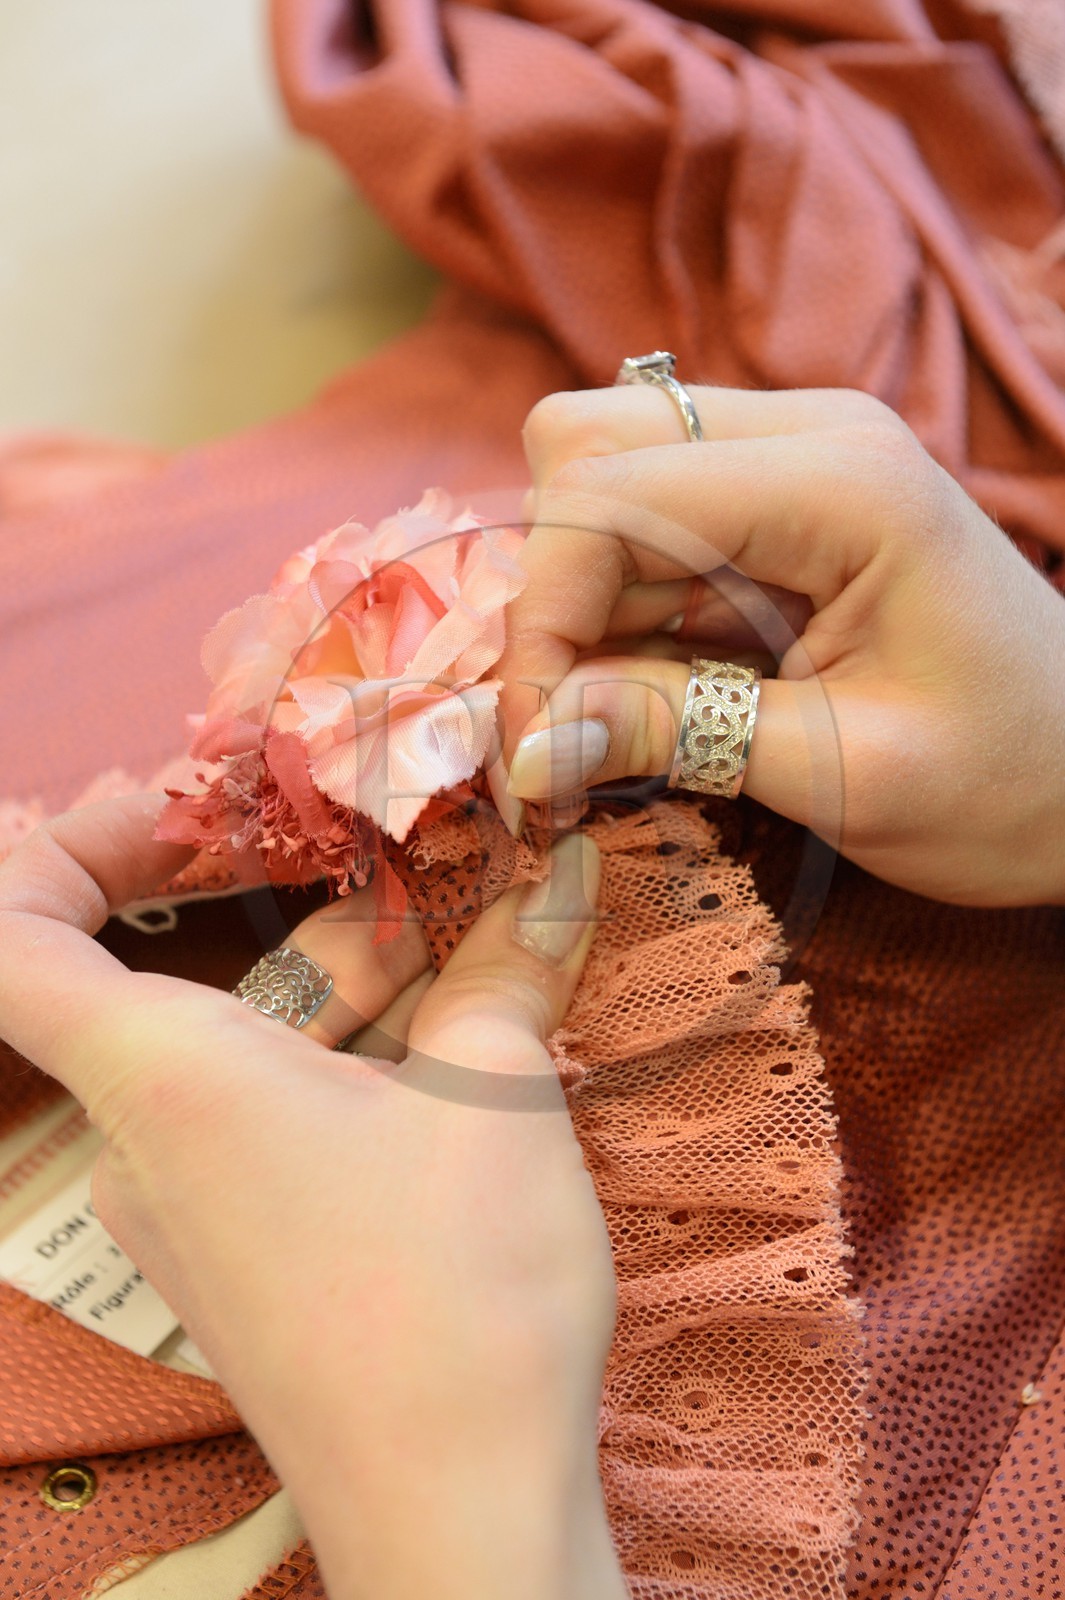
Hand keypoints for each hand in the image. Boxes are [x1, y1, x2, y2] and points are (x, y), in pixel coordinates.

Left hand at [0, 796, 625, 1599]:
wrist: (459, 1520)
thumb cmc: (457, 1294)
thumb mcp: (497, 1096)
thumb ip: (511, 963)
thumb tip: (557, 867)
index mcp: (164, 1079)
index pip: (13, 934)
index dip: (73, 843)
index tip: (185, 810)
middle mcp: (143, 1143)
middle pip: (171, 979)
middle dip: (296, 909)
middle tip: (410, 861)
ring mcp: (185, 1212)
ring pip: (239, 1050)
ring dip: (348, 989)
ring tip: (474, 950)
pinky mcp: (237, 1260)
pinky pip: (263, 1122)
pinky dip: (344, 1066)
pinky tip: (455, 1059)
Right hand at [498, 385, 1064, 906]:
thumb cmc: (1007, 783)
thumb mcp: (845, 776)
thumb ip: (678, 735)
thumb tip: (525, 745)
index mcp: (842, 481)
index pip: (612, 494)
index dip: (545, 616)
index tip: (537, 745)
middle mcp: (805, 435)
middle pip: (586, 450)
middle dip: (554, 593)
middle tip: (576, 722)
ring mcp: (789, 464)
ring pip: (602, 490)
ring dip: (585, 611)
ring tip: (627, 727)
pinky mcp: (775, 513)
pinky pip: (647, 537)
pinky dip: (622, 619)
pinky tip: (663, 698)